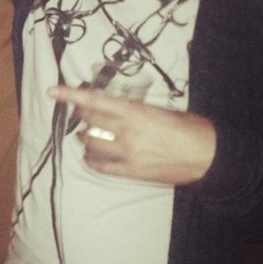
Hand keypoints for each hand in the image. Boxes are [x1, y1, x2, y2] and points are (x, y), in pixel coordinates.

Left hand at [50, 85, 215, 183]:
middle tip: (78, 112)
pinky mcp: (131, 172)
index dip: (71, 95)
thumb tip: (117, 107)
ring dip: (83, 137)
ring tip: (85, 134)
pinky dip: (91, 159)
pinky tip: (91, 155)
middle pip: (88, 120)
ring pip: (90, 143)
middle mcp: (127, 132)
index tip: (53, 91)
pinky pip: (100, 166)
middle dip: (79, 114)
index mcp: (136, 112)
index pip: (95, 100)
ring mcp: (127, 154)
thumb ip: (137, 109)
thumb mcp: (163, 110)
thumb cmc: (191, 129)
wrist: (209, 156)